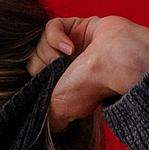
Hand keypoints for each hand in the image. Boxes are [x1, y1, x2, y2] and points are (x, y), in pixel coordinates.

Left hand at [27, 14, 148, 124]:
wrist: (114, 64)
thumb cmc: (91, 87)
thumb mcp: (60, 111)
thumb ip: (45, 118)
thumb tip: (36, 124)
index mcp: (64, 86)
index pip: (34, 76)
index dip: (36, 76)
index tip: (48, 82)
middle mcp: (68, 67)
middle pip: (34, 57)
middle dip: (42, 61)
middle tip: (58, 67)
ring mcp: (73, 46)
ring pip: (41, 41)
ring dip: (49, 48)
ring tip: (67, 55)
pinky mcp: (78, 26)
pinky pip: (52, 25)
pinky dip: (55, 35)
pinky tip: (70, 45)